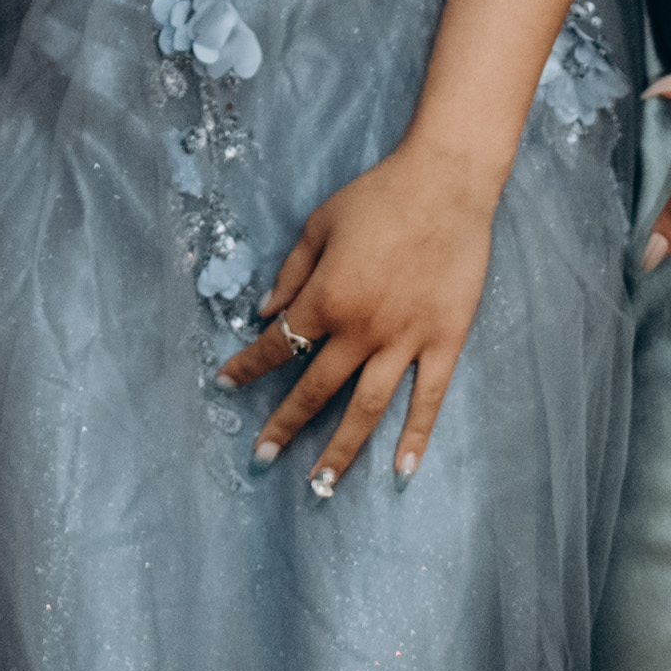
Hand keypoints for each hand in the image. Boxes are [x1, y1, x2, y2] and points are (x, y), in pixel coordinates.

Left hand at [216, 139, 502, 491]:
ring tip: (318, 487)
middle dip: (283, 427)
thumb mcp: (318, 225)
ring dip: (340, 450)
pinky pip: (428, 398)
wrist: (445, 183)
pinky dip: (415, 436)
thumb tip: (263, 312)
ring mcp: (405, 341)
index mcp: (326, 299)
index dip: (248, 366)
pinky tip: (402, 471)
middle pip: (315, 390)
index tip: (225, 384)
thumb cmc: (377, 197)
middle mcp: (361, 330)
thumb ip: (290, 273)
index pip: (278, 345)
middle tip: (259, 460)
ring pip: (366, 409)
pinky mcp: (445, 342)